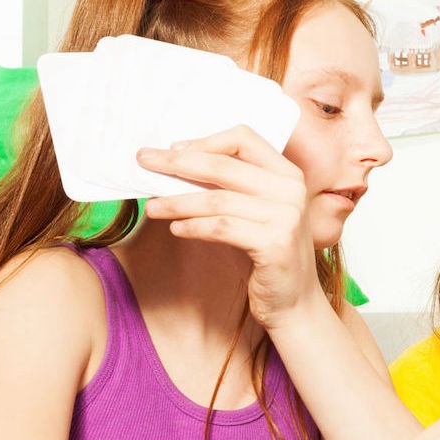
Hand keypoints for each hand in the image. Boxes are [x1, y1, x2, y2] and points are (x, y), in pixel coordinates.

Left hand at [137, 126, 318, 327]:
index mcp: (288, 174)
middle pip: (223, 166)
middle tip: (144, 163)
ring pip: (217, 199)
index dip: (205, 141)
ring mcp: (286, 217)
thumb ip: (233, 186)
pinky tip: (175, 229)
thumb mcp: (258, 211)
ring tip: (151, 207)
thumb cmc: (268, 252)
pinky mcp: (275, 244)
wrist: (294, 301)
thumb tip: (177, 162)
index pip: (242, 139)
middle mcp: (291, 190)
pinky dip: (192, 226)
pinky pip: (221, 227)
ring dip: (177, 201)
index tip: (173, 150)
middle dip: (177, 163)